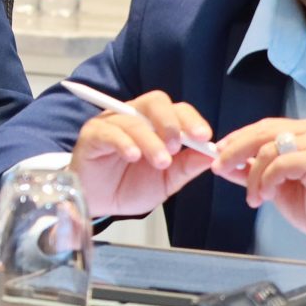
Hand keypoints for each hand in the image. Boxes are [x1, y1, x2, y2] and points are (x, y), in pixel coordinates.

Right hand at [68, 90, 214, 216]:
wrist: (99, 203)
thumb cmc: (129, 186)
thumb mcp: (167, 180)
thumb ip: (187, 166)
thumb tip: (213, 154)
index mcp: (155, 125)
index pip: (177, 110)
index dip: (192, 120)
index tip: (204, 138)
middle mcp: (134, 117)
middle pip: (155, 102)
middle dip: (171, 122)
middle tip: (178, 146)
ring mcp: (111, 123)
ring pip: (134, 120)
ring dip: (151, 140)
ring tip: (160, 162)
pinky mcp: (92, 135)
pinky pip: (109, 132)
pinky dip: (124, 142)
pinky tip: (133, 156)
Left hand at [215, 119, 305, 252]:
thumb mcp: (276, 183)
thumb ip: (253, 169)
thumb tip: (222, 162)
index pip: (265, 126)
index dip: (239, 137)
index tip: (218, 150)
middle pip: (263, 133)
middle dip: (236, 151)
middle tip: (219, 167)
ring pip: (269, 149)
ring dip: (253, 176)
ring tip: (254, 197)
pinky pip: (281, 164)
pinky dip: (267, 180)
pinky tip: (267, 195)